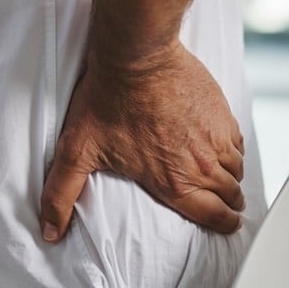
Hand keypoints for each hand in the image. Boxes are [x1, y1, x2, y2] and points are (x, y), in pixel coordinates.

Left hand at [39, 40, 245, 239]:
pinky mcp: (222, 112)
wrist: (135, 57)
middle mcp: (201, 165)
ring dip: (230, 177)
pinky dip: (232, 149)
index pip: (215, 218)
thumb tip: (50, 231)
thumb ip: (61, 194)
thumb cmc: (107, 100)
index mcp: (174, 182)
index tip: (221, 224)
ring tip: (219, 177)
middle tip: (221, 204)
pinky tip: (221, 147)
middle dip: (227, 204)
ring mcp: (216, 137)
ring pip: (237, 169)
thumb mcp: (76, 152)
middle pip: (231, 196)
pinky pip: (238, 141)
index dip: (222, 226)